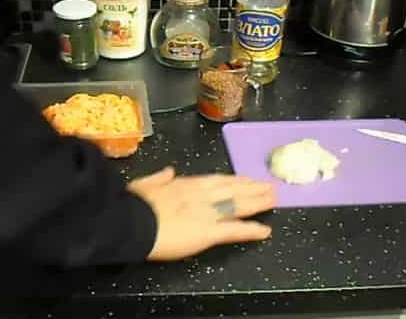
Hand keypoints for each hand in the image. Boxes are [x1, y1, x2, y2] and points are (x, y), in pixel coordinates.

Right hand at [128, 167, 275, 261]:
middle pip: (232, 190)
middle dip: (252, 188)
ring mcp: (207, 213)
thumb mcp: (142, 184)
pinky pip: (235, 231)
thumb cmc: (132, 204)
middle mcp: (200, 195)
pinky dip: (251, 230)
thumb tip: (168, 172)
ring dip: (258, 202)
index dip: (233, 180)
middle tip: (269, 185)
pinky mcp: (209, 232)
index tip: (245, 178)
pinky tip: (265, 231)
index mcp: (183, 184)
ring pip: (239, 205)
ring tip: (274, 200)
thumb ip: (158, 178)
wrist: (131, 221)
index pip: (215, 180)